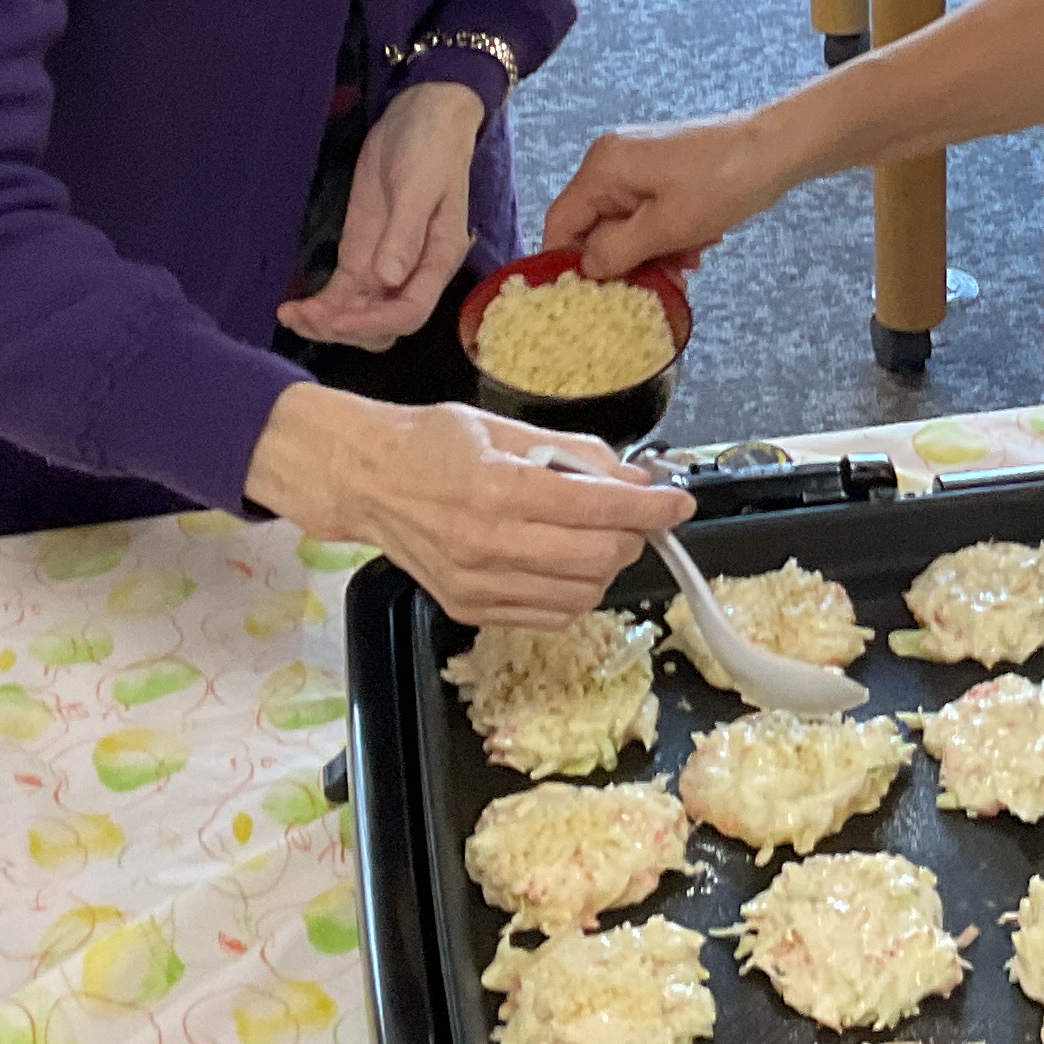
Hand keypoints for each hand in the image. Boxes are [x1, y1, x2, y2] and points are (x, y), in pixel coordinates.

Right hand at [244, 384, 689, 624]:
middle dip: (632, 536)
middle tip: (629, 516)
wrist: (364, 480)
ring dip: (604, 566)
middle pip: (599, 557)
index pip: (600, 509)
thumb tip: (636, 480)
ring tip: (590, 537)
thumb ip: (575, 455)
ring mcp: (478, 584)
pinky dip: (572, 591)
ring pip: (582, 594)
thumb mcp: (505, 428)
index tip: (679, 503)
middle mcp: (488, 543)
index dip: (653, 508)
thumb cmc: (431, 443)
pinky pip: (550, 615)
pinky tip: (561, 561)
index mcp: (498, 488)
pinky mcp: (470, 609)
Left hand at [282, 81, 483, 347]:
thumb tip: (389, 279)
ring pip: (359, 314)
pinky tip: (293, 307)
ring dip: (327, 323)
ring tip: (291, 315)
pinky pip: (342, 292)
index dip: (372, 322)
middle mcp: (413, 272)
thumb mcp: (419, 186)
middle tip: (304, 317)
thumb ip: (405, 233)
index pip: (409, 312)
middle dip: (344, 328)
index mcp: (437, 260)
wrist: (421, 116)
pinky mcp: (362, 252)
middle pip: (382, 325)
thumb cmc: (431, 148)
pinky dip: (321, 305)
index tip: (334, 318)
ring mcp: (385, 264)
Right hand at [546, 115, 782, 278]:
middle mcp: (613, 161)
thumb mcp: (665, 228)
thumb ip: (616, 252)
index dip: (566, 263)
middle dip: (623, 261)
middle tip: (654, 287)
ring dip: (651, 253)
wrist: (777, 150)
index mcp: (603, 168)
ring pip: (626, 225)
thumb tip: (586, 269)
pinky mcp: (663, 172)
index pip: (560, 222)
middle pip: (594, 226)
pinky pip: (650, 214)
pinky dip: (667, 236)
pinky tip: (696, 248)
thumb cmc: (720, 184)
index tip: (586, 297)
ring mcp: (639, 165)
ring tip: (686, 268)